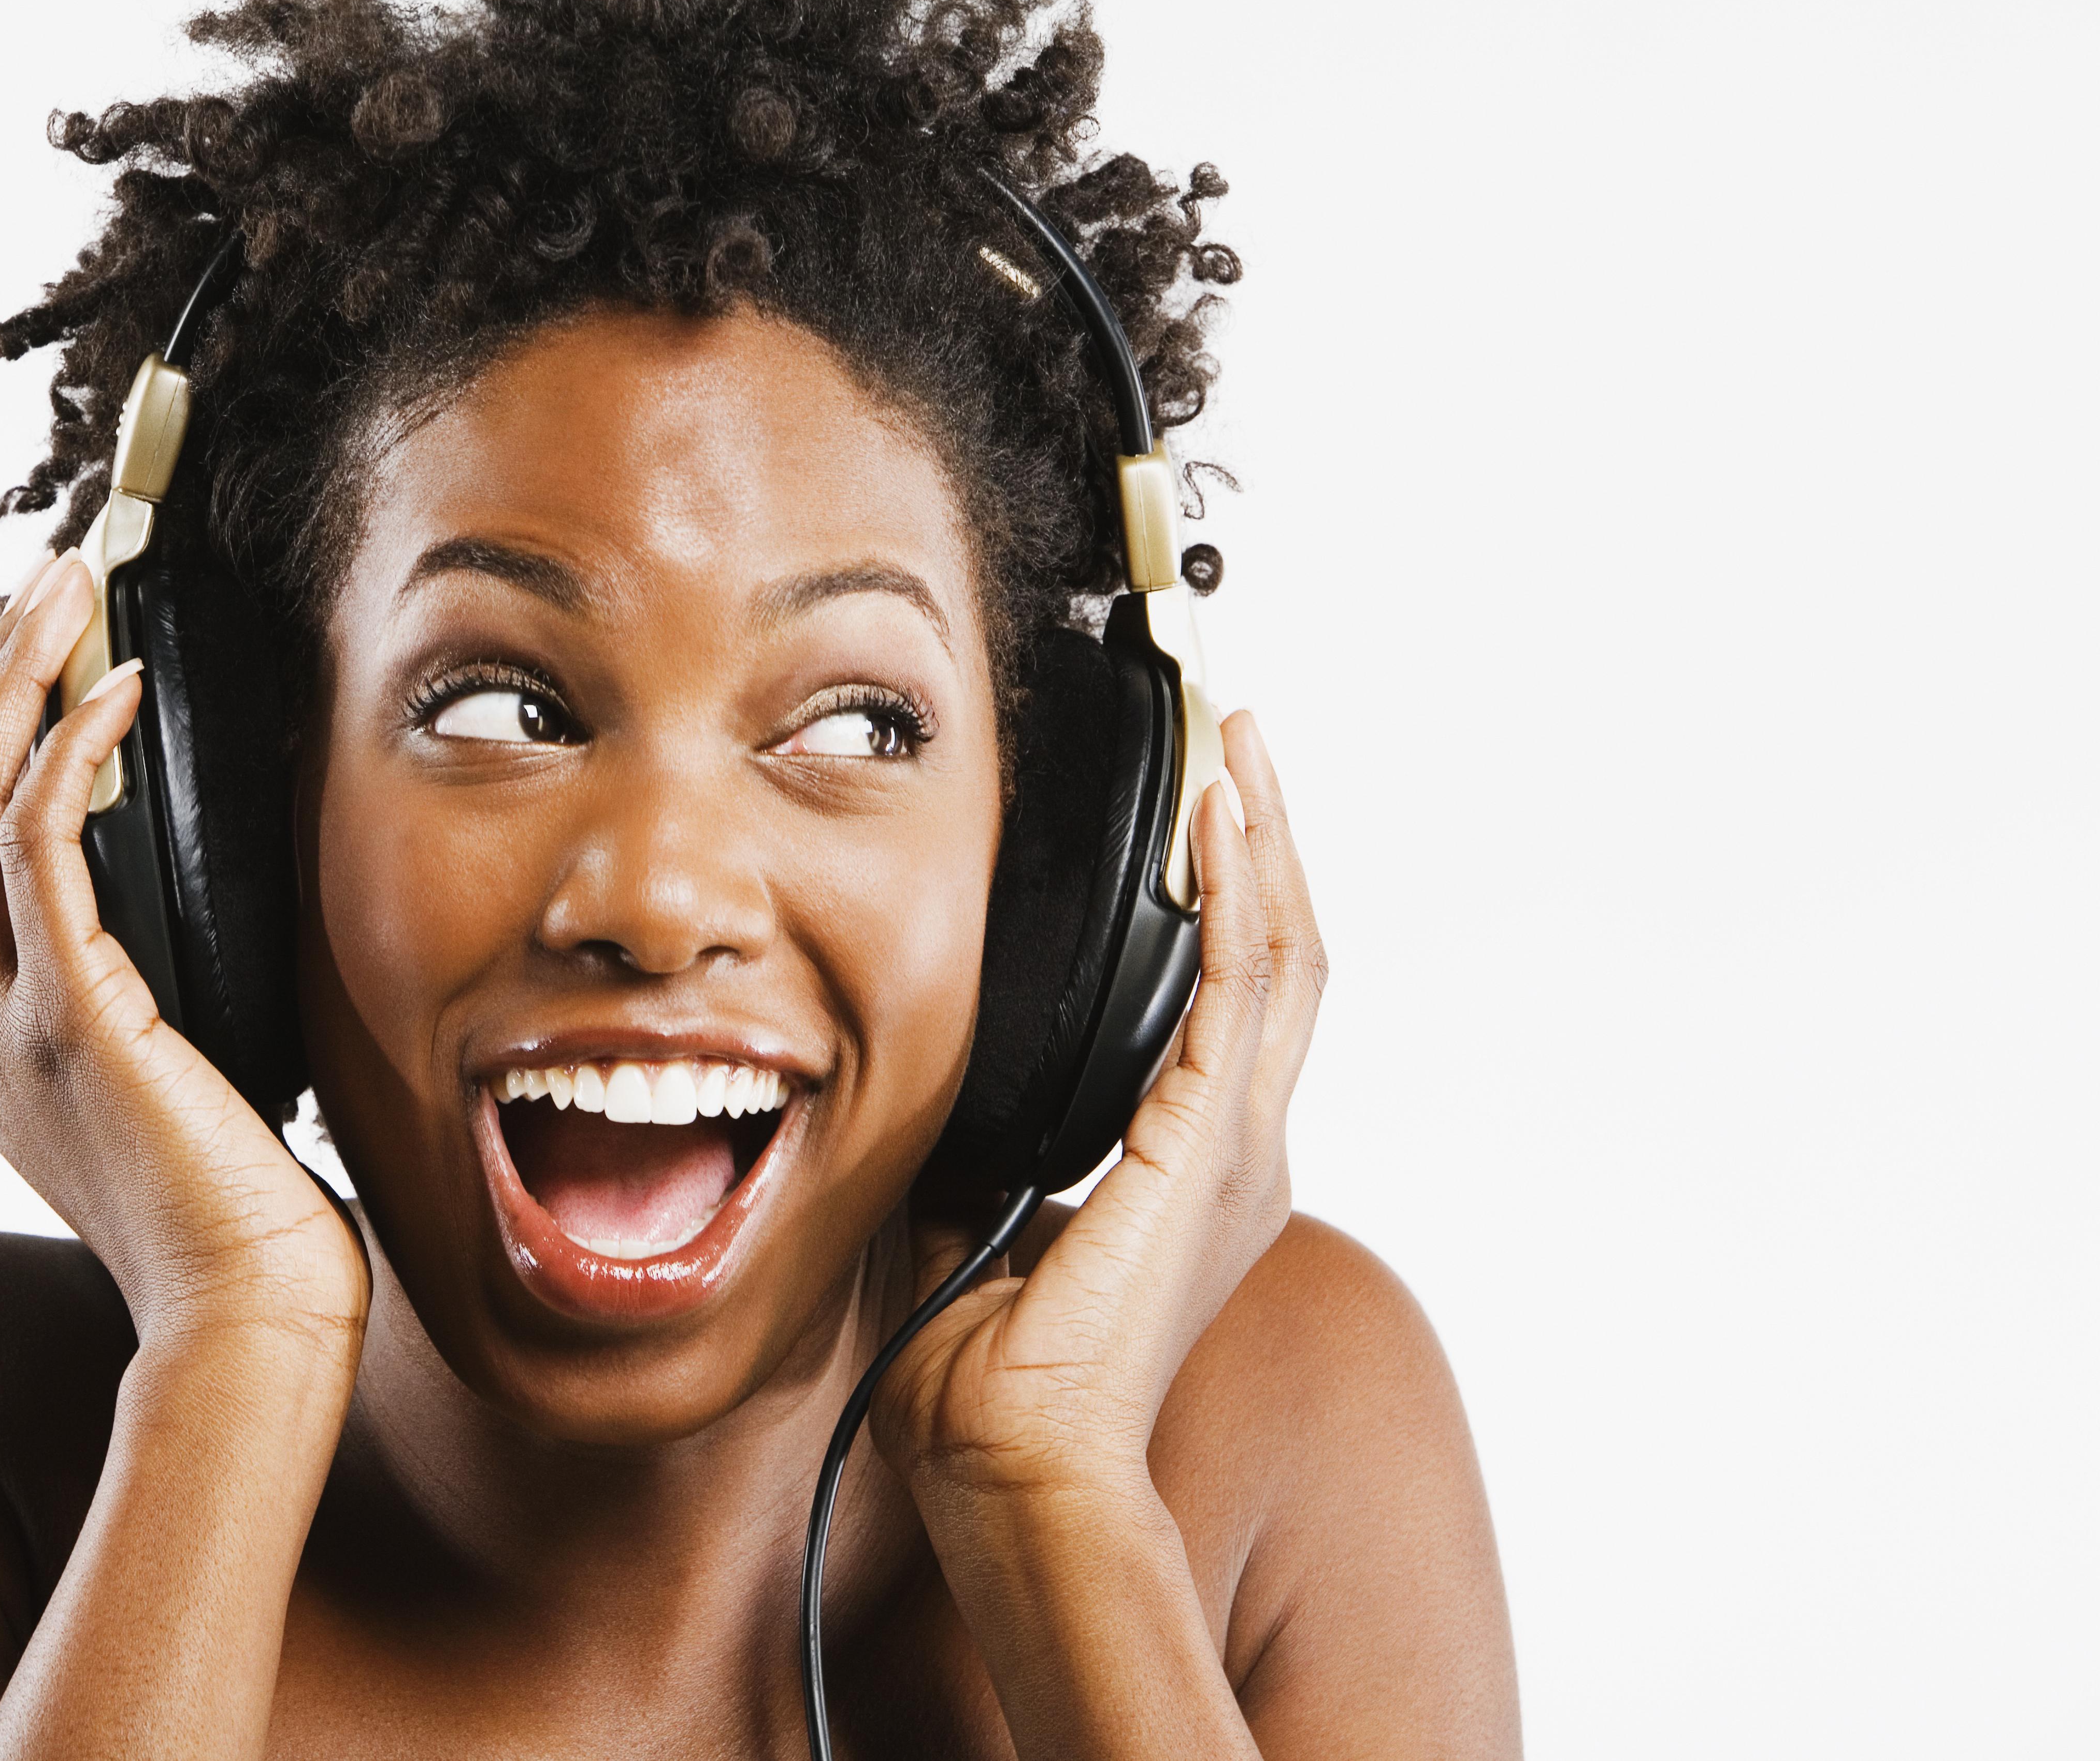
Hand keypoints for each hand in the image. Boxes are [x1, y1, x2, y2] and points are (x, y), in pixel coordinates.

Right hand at [0, 551, 365, 1350]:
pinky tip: (119, 696)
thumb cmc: (249, 1220)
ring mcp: (6, 1024)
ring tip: (69, 593)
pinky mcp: (70, 1025)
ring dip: (8, 686)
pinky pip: (38, 857)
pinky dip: (70, 761)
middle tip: (50, 583)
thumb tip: (222, 940)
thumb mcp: (192, 1088)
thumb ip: (172, 1012)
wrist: (250, 1325)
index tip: (48, 655)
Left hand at [871, 710, 1323, 1503]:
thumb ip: (969, 1140)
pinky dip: (1236, 893)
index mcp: (1192, 1170)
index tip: (1203, 813)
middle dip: (1265, 840)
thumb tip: (920, 1075)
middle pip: (1281, 955)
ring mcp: (1236, 1147)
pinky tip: (1221, 821)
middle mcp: (1237, 1150)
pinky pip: (1239, 986)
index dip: (1230, 899)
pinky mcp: (1209, 1143)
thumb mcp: (970, 1217)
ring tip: (1240, 747)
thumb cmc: (989, 1374)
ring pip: (1281, 954)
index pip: (1233, 1001)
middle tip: (1242, 740)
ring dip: (1262, 841)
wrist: (1014, 1462)